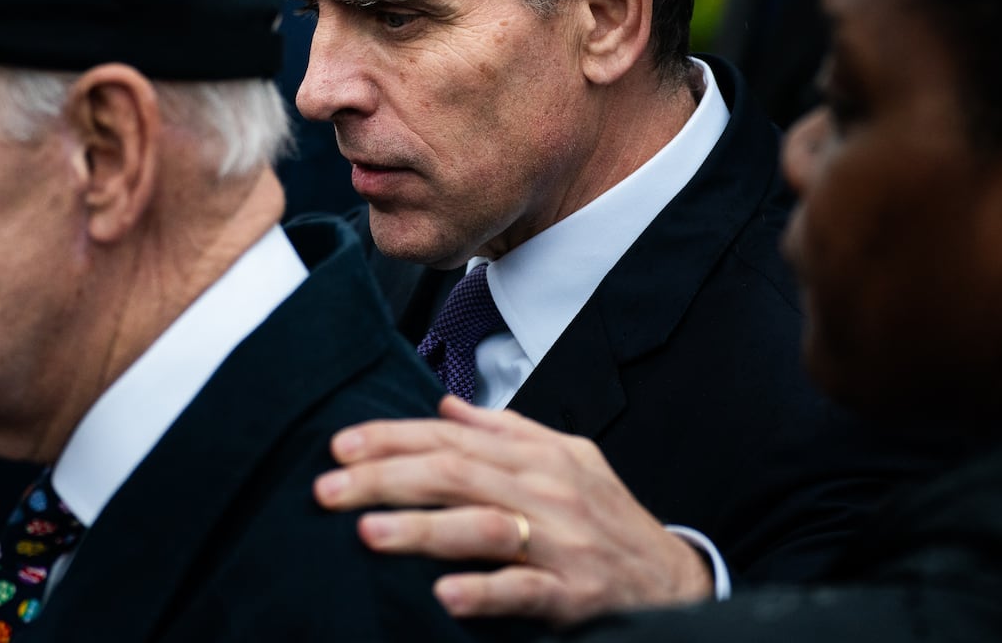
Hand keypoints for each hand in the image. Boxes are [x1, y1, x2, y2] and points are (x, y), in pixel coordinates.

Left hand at [313, 396, 713, 625]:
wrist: (672, 580)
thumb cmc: (609, 518)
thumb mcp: (567, 458)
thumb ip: (505, 430)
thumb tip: (446, 407)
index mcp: (539, 457)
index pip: (452, 438)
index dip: (395, 437)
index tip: (342, 444)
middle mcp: (547, 492)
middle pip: (456, 474)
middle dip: (387, 477)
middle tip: (329, 487)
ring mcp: (561, 544)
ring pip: (484, 527)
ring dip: (424, 529)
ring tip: (368, 532)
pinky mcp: (573, 594)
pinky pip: (524, 591)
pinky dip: (484, 591)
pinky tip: (444, 593)